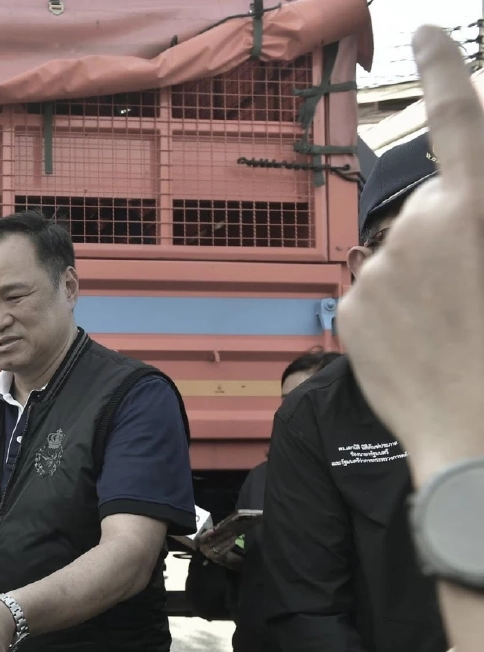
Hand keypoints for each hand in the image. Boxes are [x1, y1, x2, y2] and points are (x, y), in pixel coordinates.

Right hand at [196, 525, 243, 569]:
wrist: (215, 555)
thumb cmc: (213, 543)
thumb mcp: (210, 538)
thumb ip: (213, 532)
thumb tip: (219, 526)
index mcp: (201, 543)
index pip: (202, 538)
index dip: (207, 534)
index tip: (213, 529)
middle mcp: (204, 549)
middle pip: (214, 541)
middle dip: (223, 535)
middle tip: (230, 531)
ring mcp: (210, 554)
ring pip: (220, 546)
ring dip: (228, 540)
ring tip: (234, 536)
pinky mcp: (217, 557)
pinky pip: (224, 551)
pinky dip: (229, 546)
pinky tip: (233, 542)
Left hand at [339, 26, 483, 488]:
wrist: (482, 441)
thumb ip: (478, 211)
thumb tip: (466, 197)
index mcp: (478, 209)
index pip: (459, 117)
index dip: (444, 68)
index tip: (425, 31)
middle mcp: (420, 227)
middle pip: (435, 205)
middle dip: (457, 232)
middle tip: (480, 292)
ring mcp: (378, 271)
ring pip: (404, 253)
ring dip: (427, 274)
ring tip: (459, 329)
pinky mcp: (350, 312)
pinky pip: (377, 293)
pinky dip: (398, 309)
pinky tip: (425, 347)